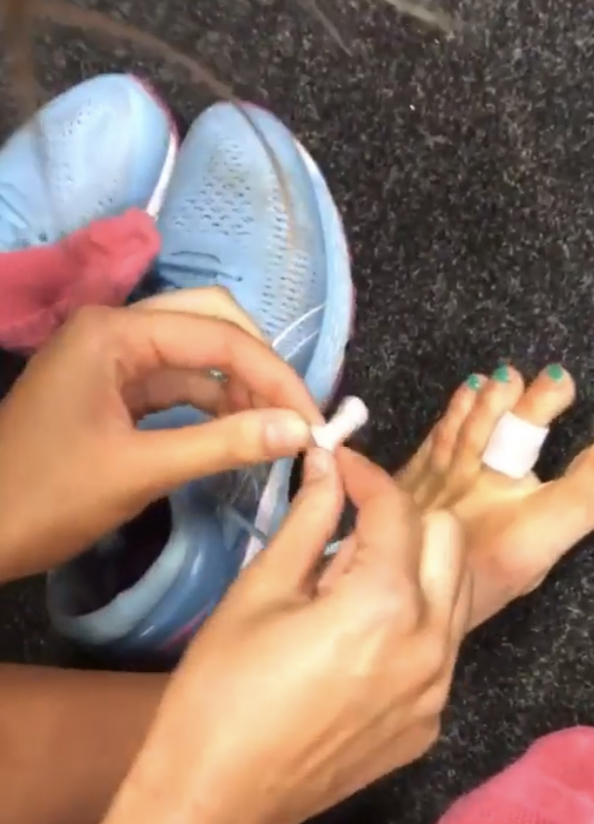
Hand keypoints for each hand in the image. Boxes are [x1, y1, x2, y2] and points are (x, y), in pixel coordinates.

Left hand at [0, 301, 320, 581]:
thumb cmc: (48, 497)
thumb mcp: (141, 471)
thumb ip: (223, 445)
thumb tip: (299, 430)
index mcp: (115, 333)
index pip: (221, 336)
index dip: (276, 378)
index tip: (316, 425)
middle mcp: (114, 330)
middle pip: (212, 325)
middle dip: (260, 370)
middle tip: (297, 421)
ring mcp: (110, 358)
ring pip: (196, 357)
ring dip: (239, 390)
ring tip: (277, 435)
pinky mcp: (109, 390)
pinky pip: (174, 384)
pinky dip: (210, 407)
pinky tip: (238, 437)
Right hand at [105, 447, 471, 823]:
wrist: (219, 794)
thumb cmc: (221, 692)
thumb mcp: (259, 593)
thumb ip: (308, 522)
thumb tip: (327, 467)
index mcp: (385, 604)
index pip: (398, 509)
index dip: (365, 475)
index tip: (338, 464)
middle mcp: (430, 645)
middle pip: (449, 542)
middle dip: (403, 520)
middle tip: (347, 531)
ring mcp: (436, 693)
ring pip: (456, 597)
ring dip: (417, 572)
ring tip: (353, 588)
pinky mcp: (428, 726)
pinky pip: (440, 653)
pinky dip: (411, 631)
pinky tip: (356, 648)